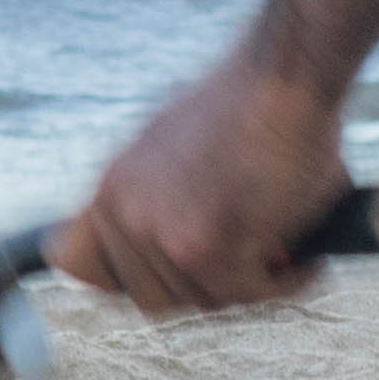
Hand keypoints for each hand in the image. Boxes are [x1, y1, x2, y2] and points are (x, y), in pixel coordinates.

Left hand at [55, 50, 349, 316]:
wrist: (279, 79)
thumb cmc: (242, 109)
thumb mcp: (167, 150)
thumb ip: (151, 200)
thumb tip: (167, 253)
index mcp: (108, 188)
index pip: (75, 263)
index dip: (115, 278)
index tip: (158, 274)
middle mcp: (122, 214)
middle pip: (149, 298)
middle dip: (200, 286)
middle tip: (243, 261)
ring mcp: (160, 234)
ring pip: (204, 300)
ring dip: (247, 283)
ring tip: (277, 249)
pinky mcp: (207, 248)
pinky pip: (249, 293)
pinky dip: (284, 283)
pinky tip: (303, 258)